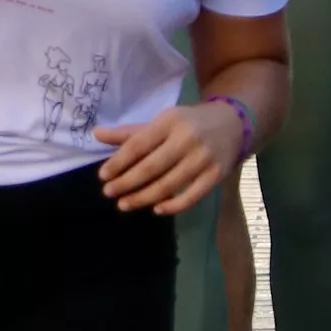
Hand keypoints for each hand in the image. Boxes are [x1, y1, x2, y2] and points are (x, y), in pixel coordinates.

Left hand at [95, 101, 244, 215]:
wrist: (233, 123)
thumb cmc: (189, 123)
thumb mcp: (161, 121)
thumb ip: (130, 132)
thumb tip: (96, 135)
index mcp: (170, 122)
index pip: (138, 145)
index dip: (119, 162)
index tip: (103, 176)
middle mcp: (187, 139)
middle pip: (151, 167)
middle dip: (127, 183)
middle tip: (109, 193)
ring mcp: (203, 158)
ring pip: (169, 184)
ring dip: (144, 197)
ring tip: (124, 204)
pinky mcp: (216, 174)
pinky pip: (192, 196)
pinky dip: (174, 206)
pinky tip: (157, 209)